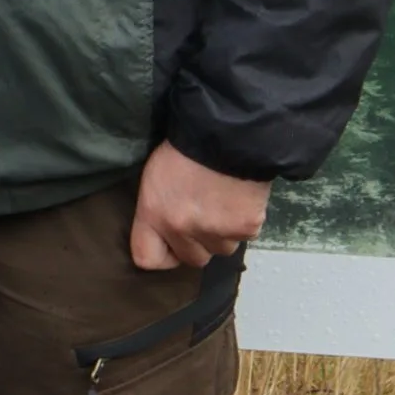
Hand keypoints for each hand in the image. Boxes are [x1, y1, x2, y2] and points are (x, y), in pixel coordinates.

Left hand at [130, 141, 270, 269]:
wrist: (228, 135)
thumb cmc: (184, 149)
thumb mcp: (155, 177)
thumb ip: (158, 212)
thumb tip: (167, 233)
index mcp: (154, 214)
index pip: (147, 258)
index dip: (160, 254)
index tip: (169, 244)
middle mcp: (182, 229)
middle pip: (192, 259)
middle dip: (197, 243)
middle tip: (202, 216)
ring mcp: (217, 232)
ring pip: (221, 249)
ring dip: (221, 234)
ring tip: (221, 204)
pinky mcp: (246, 228)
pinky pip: (243, 237)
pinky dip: (242, 224)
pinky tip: (238, 200)